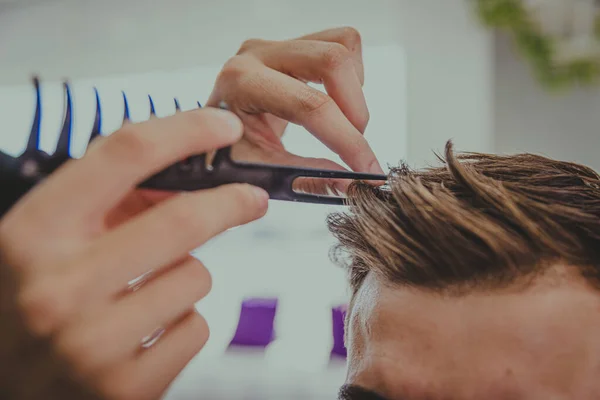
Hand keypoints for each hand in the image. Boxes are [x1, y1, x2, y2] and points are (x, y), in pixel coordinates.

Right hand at [0, 108, 267, 399]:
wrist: (2, 392)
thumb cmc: (26, 305)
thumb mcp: (45, 242)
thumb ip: (105, 202)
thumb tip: (186, 172)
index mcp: (31, 235)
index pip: (124, 154)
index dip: (185, 130)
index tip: (222, 126)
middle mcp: (57, 289)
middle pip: (182, 219)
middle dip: (231, 202)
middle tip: (250, 198)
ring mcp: (92, 345)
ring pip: (196, 277)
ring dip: (186, 275)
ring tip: (144, 293)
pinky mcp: (126, 388)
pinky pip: (196, 327)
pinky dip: (183, 321)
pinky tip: (145, 332)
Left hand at [207, 27, 383, 193]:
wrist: (211, 134)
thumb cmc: (227, 152)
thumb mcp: (261, 170)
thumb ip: (306, 177)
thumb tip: (352, 185)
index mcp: (241, 83)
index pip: (309, 105)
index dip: (347, 140)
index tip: (367, 170)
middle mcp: (258, 55)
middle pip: (331, 61)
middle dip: (356, 110)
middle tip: (355, 146)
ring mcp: (276, 46)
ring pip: (341, 46)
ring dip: (355, 90)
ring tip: (344, 124)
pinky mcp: (293, 45)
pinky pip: (341, 43)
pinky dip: (352, 75)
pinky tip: (337, 103)